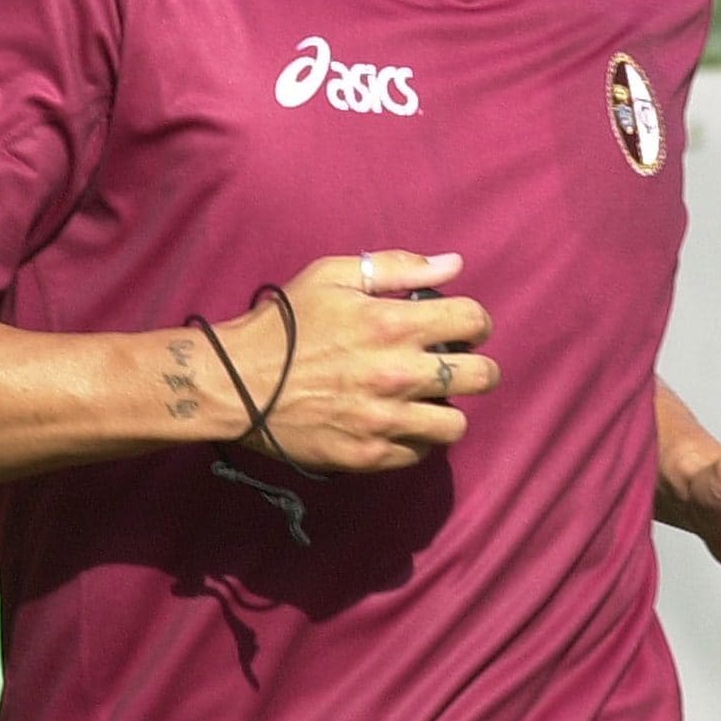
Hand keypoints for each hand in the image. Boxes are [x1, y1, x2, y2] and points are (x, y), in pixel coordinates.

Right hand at [205, 249, 498, 473]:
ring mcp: (386, 421)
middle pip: (483, 377)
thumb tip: (452, 265)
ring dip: (445, 408)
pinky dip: (414, 437)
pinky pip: (420, 453)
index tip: (460, 326)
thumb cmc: (283, 324)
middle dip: (475, 365)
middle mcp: (398, 375)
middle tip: (451, 363)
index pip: (474, 320)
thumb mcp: (330, 276)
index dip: (474, 320)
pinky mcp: (370, 455)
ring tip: (423, 398)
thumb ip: (396, 267)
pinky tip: (394, 420)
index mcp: (392, 324)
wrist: (236, 382)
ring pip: (456, 424)